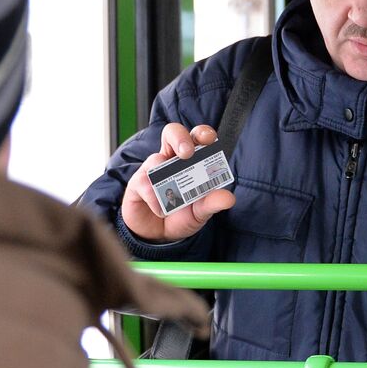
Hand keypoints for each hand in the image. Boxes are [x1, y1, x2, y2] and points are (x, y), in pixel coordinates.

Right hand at [120, 123, 236, 242]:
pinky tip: (162, 211)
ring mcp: (152, 169)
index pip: (196, 138)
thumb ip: (212, 203)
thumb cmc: (181, 215)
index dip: (202, 133)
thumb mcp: (200, 211)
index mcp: (191, 160)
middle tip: (187, 153)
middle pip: (172, 132)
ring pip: (156, 159)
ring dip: (167, 178)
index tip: (209, 139)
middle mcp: (170, 159)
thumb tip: (229, 198)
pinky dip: (156, 201)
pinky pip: (146, 184)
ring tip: (175, 201)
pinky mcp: (137, 183)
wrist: (159, 236)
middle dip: (180, 138)